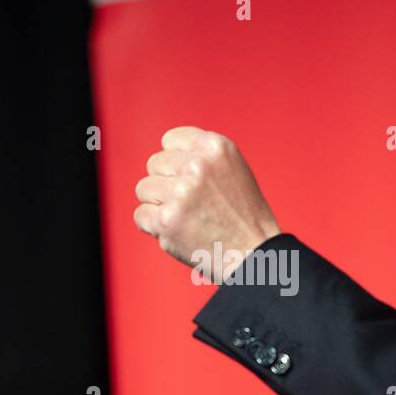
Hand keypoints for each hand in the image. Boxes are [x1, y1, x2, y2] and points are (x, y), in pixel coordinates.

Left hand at [133, 126, 279, 280]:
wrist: (254, 254)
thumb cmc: (243, 216)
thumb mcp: (232, 169)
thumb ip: (200, 156)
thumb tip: (163, 159)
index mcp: (215, 147)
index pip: (170, 140)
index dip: (176, 162)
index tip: (190, 179)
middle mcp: (198, 165)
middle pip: (154, 164)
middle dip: (166, 183)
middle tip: (191, 204)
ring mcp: (181, 192)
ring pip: (144, 189)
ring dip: (158, 205)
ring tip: (185, 218)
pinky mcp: (167, 220)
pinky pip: (140, 216)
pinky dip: (153, 227)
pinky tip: (177, 232)